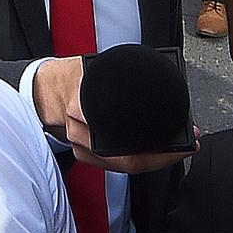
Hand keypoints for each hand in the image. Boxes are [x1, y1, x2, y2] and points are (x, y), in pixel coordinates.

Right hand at [33, 58, 196, 174]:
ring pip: (124, 166)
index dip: (160, 149)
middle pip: (129, 160)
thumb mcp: (96, 66)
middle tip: (187, 143)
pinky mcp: (84, 154)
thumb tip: (157, 71)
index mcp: (82, 108)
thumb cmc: (72, 76)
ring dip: (154, 158)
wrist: (45, 88)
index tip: (184, 141)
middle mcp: (80, 132)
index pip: (125, 140)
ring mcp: (81, 147)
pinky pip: (116, 165)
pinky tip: (153, 153)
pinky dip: (137, 160)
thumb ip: (118, 73)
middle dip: (163, 155)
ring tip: (176, 147)